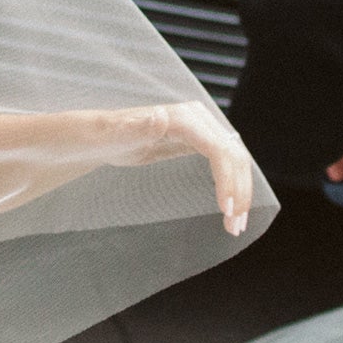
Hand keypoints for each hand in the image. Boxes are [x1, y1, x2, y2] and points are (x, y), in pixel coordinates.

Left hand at [110, 101, 255, 235]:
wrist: (102, 137)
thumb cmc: (106, 136)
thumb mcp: (117, 135)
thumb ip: (138, 127)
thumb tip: (160, 116)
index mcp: (183, 117)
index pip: (218, 149)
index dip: (226, 178)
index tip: (225, 210)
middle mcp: (198, 118)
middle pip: (233, 155)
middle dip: (239, 191)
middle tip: (235, 226)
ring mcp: (200, 128)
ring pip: (234, 160)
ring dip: (240, 192)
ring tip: (235, 224)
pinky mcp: (198, 140)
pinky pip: (224, 162)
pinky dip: (231, 184)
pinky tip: (230, 206)